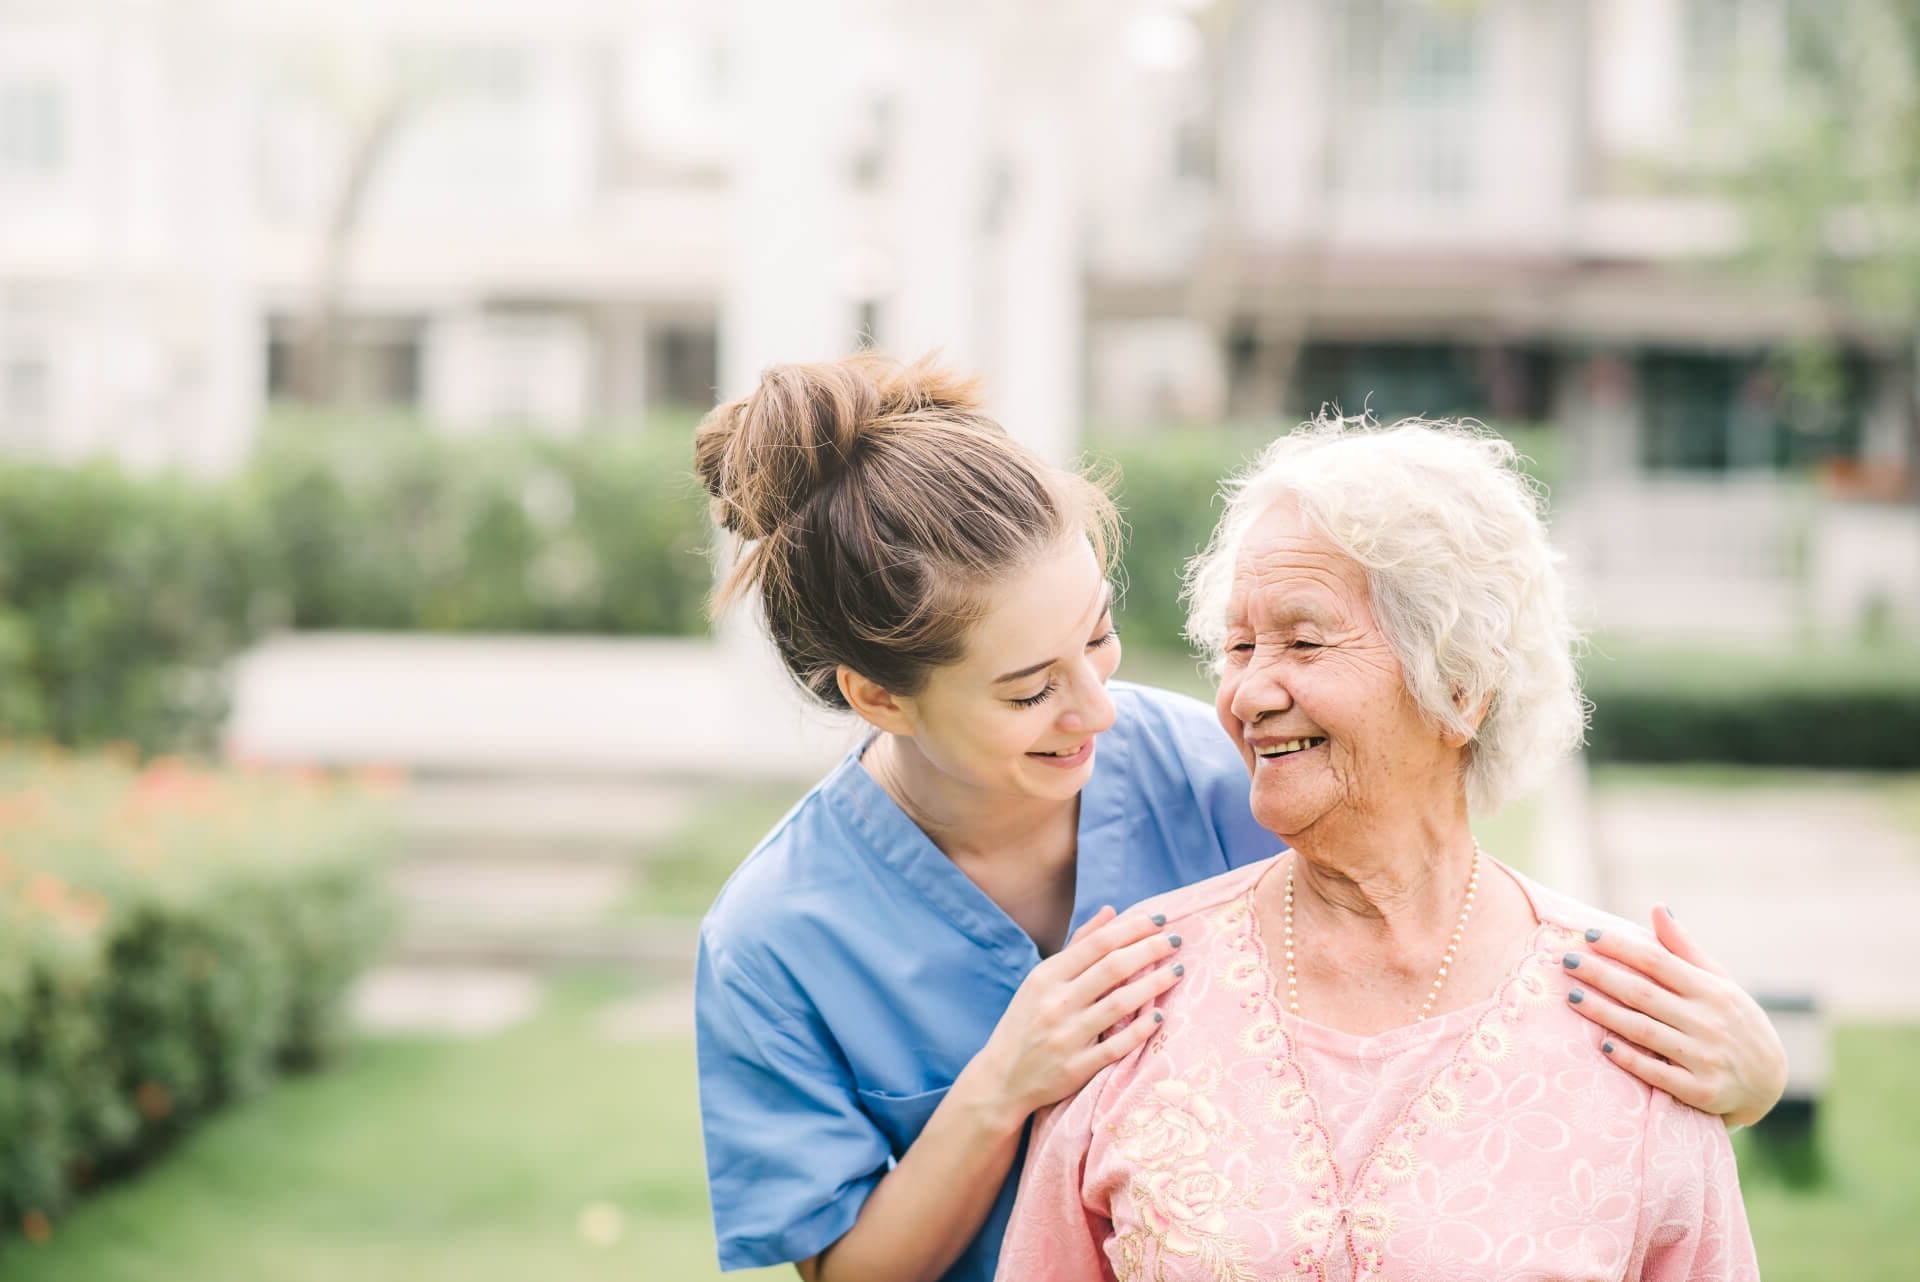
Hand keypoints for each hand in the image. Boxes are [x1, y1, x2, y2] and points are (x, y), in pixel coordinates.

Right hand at [959, 905, 1185, 1134]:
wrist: (1003, 1077)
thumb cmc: (1027, 1020)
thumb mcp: (1043, 979)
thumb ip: (1078, 945)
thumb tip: (1111, 911)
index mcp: (1047, 976)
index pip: (1097, 944)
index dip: (1133, 928)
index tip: (1161, 920)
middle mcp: (1056, 1003)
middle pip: (1112, 967)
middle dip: (1150, 949)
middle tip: (1177, 940)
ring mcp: (1067, 1036)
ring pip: (1119, 1003)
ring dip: (1153, 984)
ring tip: (1177, 971)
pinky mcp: (1077, 1068)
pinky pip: (1116, 1046)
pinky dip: (1140, 1030)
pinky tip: (1160, 1016)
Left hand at [1560, 904, 1788, 1127]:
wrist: (1770, 1081)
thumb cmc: (1735, 1021)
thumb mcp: (1719, 983)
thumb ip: (1685, 949)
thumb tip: (1658, 908)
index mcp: (1711, 990)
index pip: (1657, 961)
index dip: (1621, 947)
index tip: (1588, 935)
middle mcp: (1709, 1021)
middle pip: (1643, 994)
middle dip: (1601, 975)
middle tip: (1566, 962)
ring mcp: (1705, 1057)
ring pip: (1644, 1031)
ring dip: (1605, 1014)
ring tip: (1573, 997)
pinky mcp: (1701, 1090)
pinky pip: (1658, 1074)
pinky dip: (1631, 1059)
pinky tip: (1603, 1045)